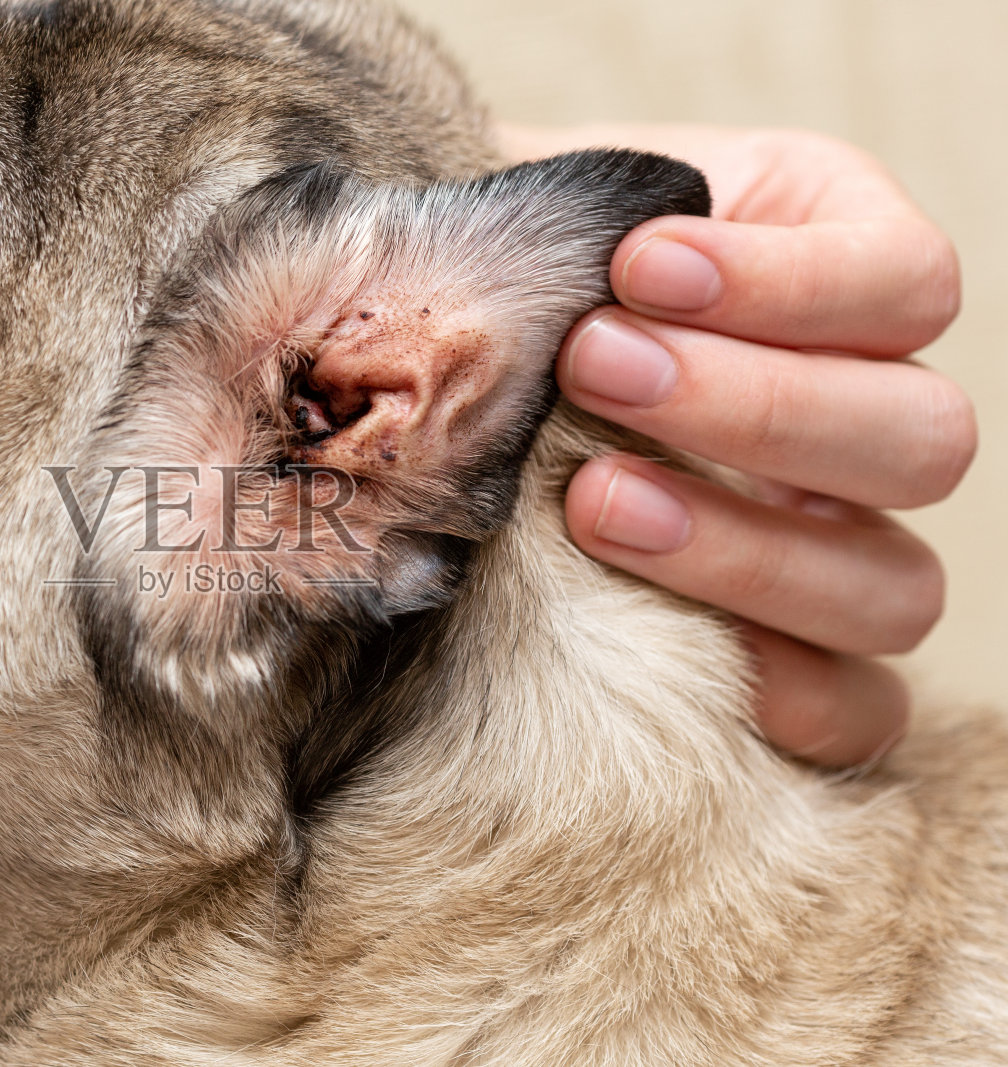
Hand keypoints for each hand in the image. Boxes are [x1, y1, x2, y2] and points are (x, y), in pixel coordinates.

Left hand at [499, 123, 974, 766]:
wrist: (440, 400)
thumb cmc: (505, 290)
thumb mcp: (542, 228)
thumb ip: (574, 228)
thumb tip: (541, 254)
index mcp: (836, 282)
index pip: (906, 283)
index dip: (793, 280)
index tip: (637, 262)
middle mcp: (864, 422)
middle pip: (921, 436)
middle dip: (752, 405)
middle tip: (591, 368)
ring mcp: (845, 551)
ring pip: (895, 585)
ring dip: (743, 548)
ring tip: (588, 502)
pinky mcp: (803, 660)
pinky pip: (859, 708)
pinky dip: (781, 688)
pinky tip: (654, 638)